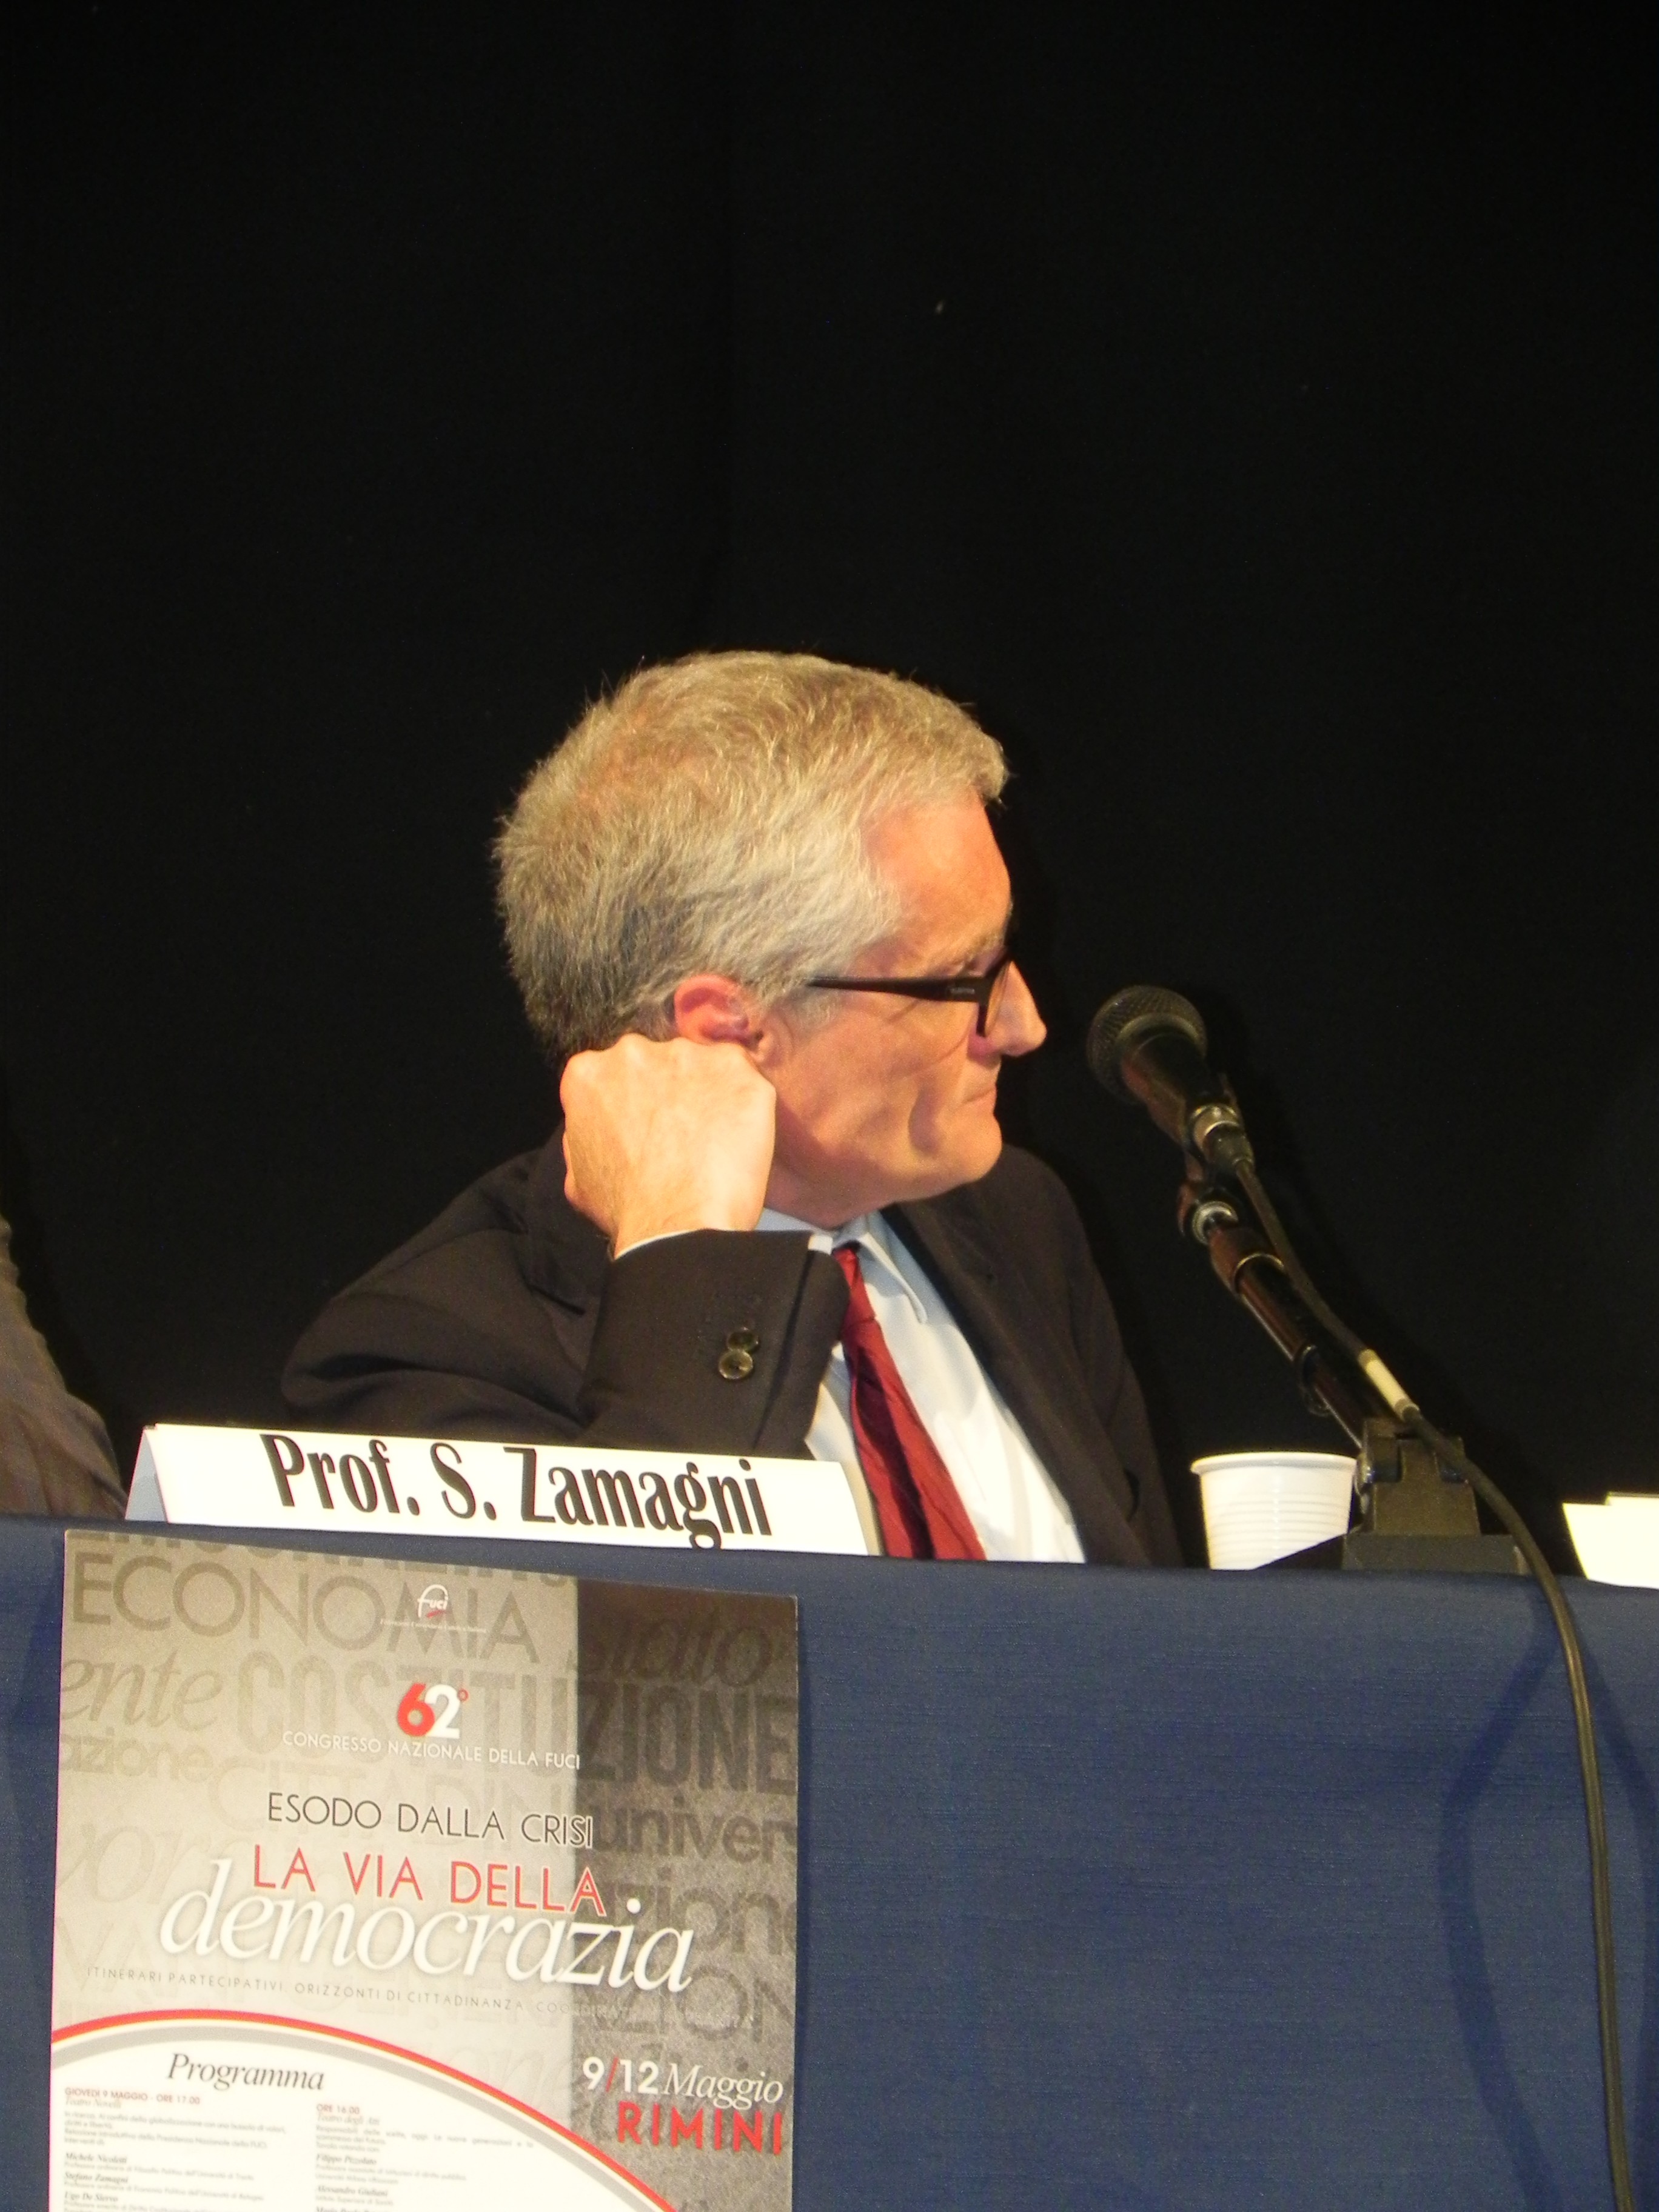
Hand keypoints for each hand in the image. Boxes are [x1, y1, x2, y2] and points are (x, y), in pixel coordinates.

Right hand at [560, 1035, 776, 1253]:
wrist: (676, 1224)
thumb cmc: (626, 1208)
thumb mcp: (578, 1175)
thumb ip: (584, 1135)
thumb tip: (597, 1128)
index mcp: (589, 1073)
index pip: (615, 1074)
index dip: (636, 1102)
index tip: (649, 1126)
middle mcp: (633, 1052)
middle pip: (659, 1063)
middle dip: (672, 1091)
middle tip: (683, 1136)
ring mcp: (685, 1055)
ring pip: (703, 1067)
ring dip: (709, 1095)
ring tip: (714, 1142)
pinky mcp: (733, 1066)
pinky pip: (744, 1078)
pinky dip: (744, 1103)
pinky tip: (738, 1137)